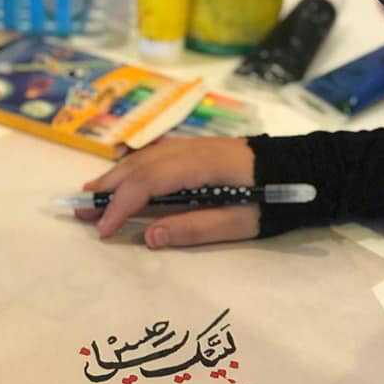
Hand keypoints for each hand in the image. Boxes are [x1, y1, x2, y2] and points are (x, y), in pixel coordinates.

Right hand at [81, 137, 258, 247]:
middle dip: (107, 189)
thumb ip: (193, 229)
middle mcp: (190, 150)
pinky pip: (154, 154)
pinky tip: (123, 175)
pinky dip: (133, 167)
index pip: (147, 184)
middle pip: (138, 167)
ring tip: (91, 193)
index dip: (121, 207)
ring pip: (144, 158)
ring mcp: (192, 146)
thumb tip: (149, 237)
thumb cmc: (273, 200)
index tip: (104, 231)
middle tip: (80, 210)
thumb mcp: (239, 223)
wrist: (303, 168)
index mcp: (200, 167)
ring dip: (115, 176)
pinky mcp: (197, 148)